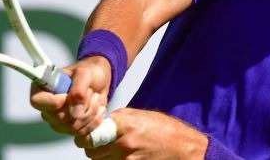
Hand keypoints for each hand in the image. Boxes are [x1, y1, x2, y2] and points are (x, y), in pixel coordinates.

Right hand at [30, 56, 111, 135]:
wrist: (99, 81)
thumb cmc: (88, 72)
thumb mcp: (85, 73)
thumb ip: (78, 90)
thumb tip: (75, 112)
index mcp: (42, 88)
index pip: (38, 102)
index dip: (55, 102)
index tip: (70, 94)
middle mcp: (46, 107)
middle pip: (59, 118)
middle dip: (81, 106)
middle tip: (90, 92)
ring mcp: (57, 120)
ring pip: (73, 127)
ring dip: (90, 112)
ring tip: (95, 98)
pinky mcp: (69, 129)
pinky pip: (82, 133)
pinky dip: (94, 121)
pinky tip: (98, 109)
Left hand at [75, 108, 207, 158]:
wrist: (183, 148)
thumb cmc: (165, 129)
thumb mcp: (142, 115)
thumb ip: (120, 117)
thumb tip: (104, 121)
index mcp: (125, 124)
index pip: (92, 134)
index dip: (86, 137)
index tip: (86, 137)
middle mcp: (124, 143)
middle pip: (93, 152)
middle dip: (93, 150)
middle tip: (98, 146)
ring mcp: (128, 159)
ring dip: (103, 158)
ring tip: (112, 151)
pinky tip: (121, 157)